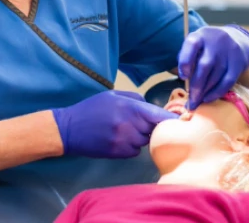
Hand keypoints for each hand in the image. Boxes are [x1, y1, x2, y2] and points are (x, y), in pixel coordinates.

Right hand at [51, 90, 177, 157]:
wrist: (68, 129)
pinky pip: (134, 151)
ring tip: (123, 130)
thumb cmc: (92, 108)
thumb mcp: (113, 95)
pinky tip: (117, 140)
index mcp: (130, 107)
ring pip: (144, 141)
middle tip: (136, 122)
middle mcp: (130, 124)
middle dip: (150, 126)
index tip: (179, 120)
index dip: (171, 119)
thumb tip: (153, 107)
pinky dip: (130, 147)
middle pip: (155, 130)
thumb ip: (136, 99)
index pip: (160, 116)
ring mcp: (124, 140)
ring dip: (139, 137)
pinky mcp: (118, 153)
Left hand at [178, 25, 248, 108]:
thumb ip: (188, 58)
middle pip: (205, 65)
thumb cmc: (208, 47)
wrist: (237, 39)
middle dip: (196, 86)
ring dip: (205, 92)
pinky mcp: (238, 63)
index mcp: (200, 36)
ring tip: (197, 102)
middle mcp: (215, 42)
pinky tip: (208, 98)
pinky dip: (217, 92)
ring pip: (216, 76)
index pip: (192, 45)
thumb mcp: (197, 45)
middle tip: (191, 101)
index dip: (185, 62)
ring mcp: (229, 52)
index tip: (183, 77)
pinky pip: (228, 81)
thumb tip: (184, 82)